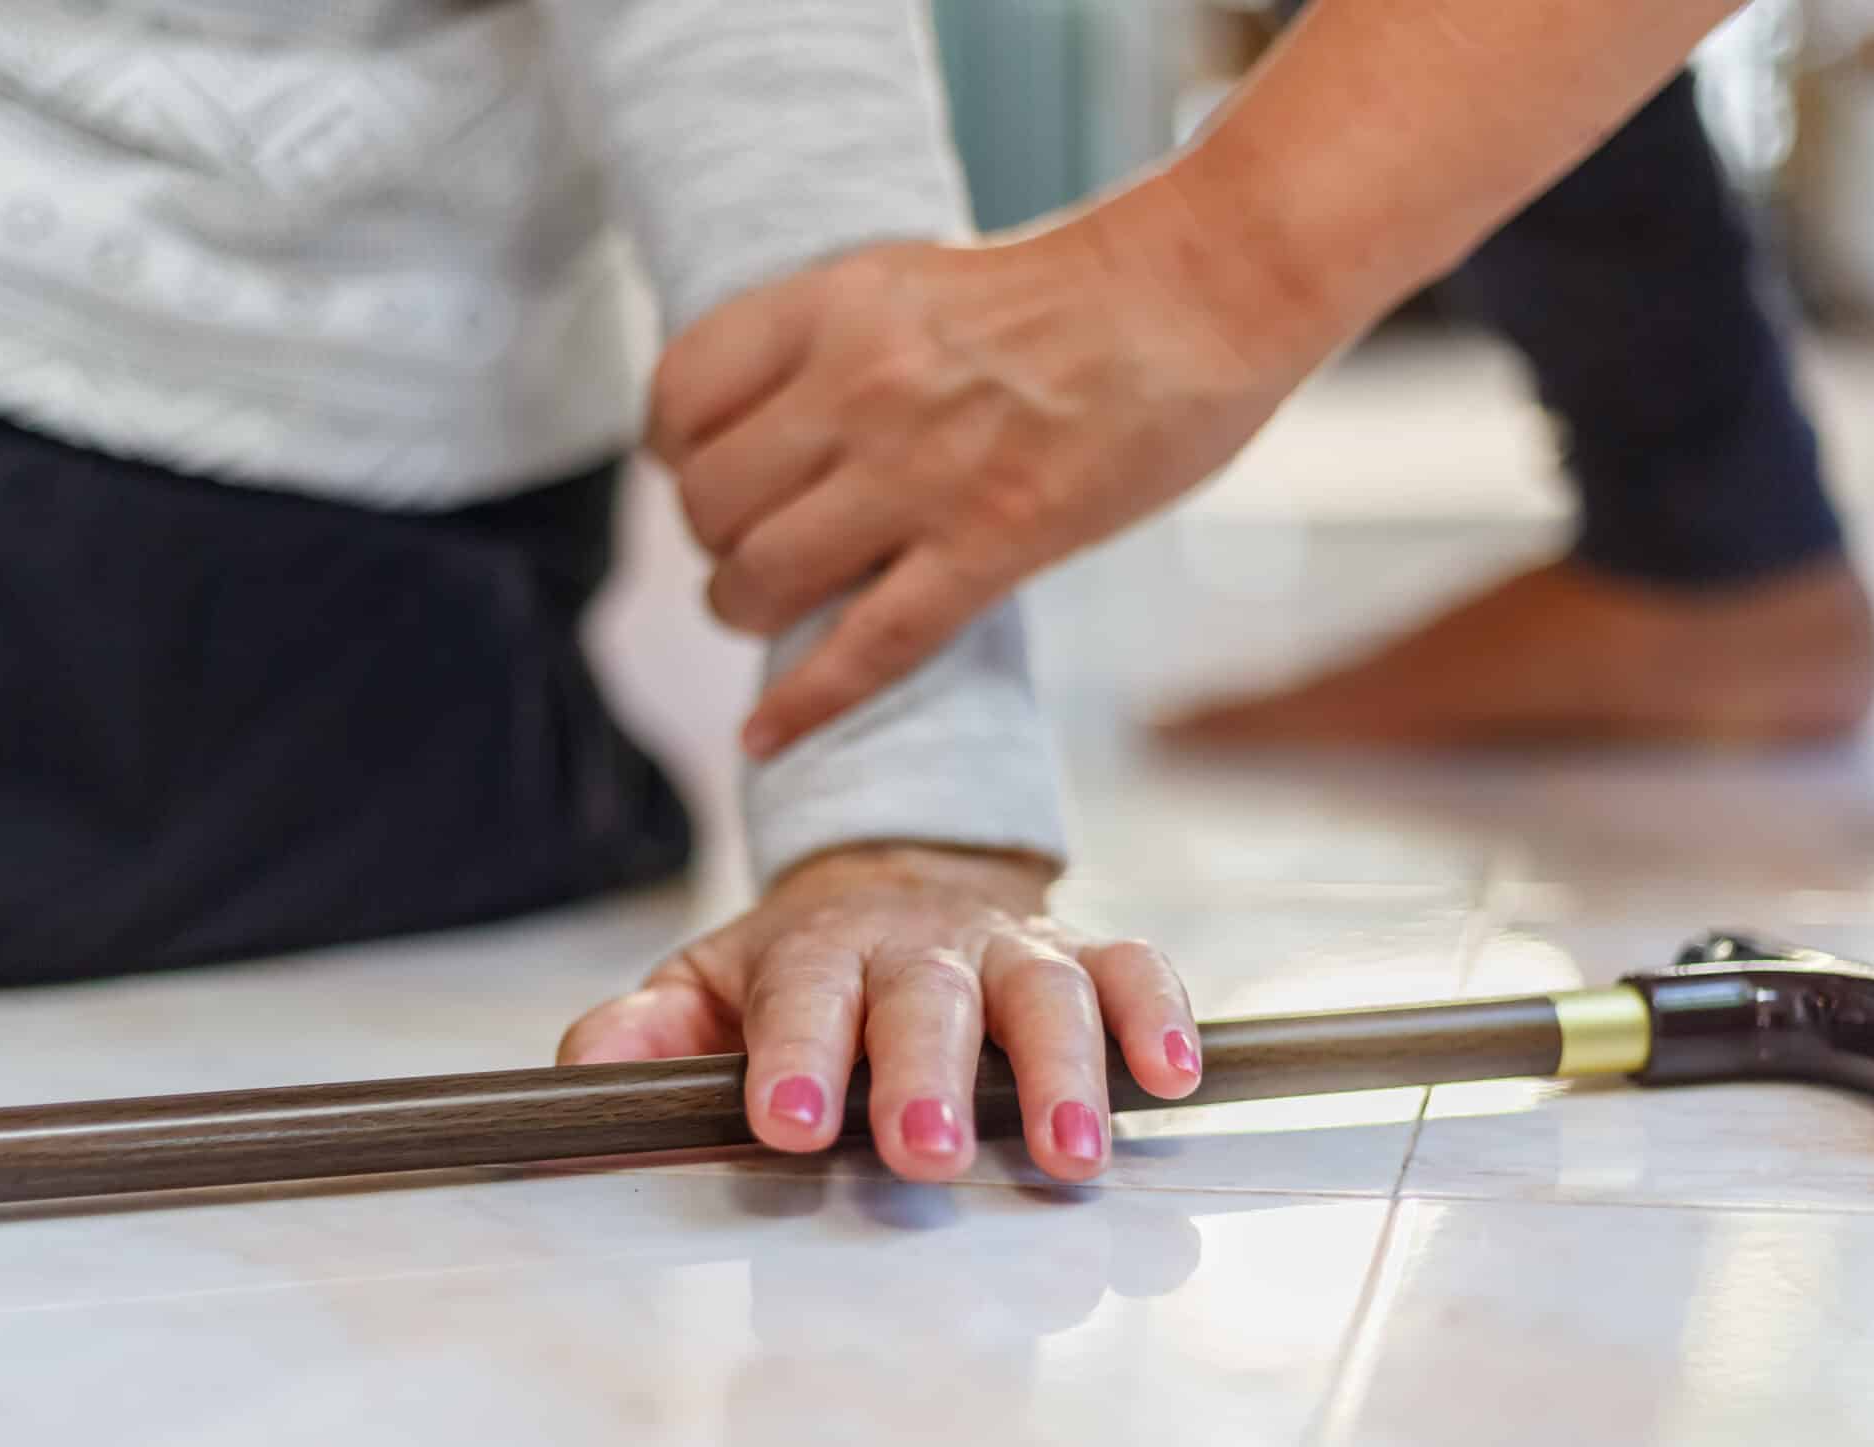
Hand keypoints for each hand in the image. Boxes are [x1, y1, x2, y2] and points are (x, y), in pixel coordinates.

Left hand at [558, 843, 1202, 1183]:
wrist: (896, 878)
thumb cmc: (802, 970)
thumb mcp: (706, 988)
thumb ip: (643, 1032)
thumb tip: (587, 1073)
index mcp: (814, 953)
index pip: (802, 1002)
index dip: (796, 1059)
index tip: (788, 1121)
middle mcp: (918, 945)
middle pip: (928, 1000)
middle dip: (928, 1075)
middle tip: (926, 1152)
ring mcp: (1008, 948)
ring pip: (1044, 991)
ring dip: (1060, 1069)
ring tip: (1068, 1154)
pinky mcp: (1083, 956)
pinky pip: (1135, 967)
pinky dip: (1159, 1015)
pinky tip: (1174, 1077)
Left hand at [651, 180, 1321, 756]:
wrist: (1199, 292)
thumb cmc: (1070, 293)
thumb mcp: (910, 284)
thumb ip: (832, 351)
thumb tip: (763, 438)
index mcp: (835, 305)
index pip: (679, 399)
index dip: (674, 454)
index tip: (700, 472)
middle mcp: (861, 384)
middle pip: (710, 503)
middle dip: (715, 543)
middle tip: (754, 548)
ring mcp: (923, 471)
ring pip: (763, 578)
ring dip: (746, 610)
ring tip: (769, 608)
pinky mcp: (992, 544)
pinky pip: (865, 649)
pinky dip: (801, 705)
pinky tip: (761, 736)